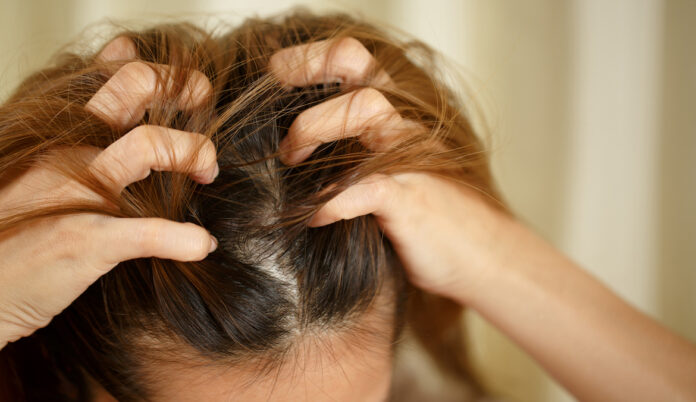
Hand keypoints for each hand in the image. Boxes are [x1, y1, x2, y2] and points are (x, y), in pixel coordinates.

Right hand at [0, 38, 217, 348]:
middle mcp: (68, 153)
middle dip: (184, 89)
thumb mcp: (37, 180)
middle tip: (206, 109)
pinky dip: (184, 240)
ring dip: (194, 151)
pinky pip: (146, 233)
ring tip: (208, 173)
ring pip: (149, 144)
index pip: (110, 78)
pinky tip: (201, 245)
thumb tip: (120, 129)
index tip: (187, 87)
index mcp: (60, 139)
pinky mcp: (83, 240)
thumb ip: (77, 151)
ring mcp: (76, 192)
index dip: (156, 71)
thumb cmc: (10, 237)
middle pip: (132, 86)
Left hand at [270, 38, 512, 300]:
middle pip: (354, 61)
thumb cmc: (427, 219)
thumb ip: (353, 155)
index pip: (352, 60)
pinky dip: (331, 202)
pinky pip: (366, 187)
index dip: (310, 57)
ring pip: (364, 107)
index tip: (276, 73)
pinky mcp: (413, 199)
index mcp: (392, 116)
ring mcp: (411, 157)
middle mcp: (403, 125)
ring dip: (314, 126)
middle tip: (273, 85)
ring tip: (291, 158)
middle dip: (307, 64)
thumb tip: (297, 156)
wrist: (483, 259)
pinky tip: (315, 218)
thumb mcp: (387, 175)